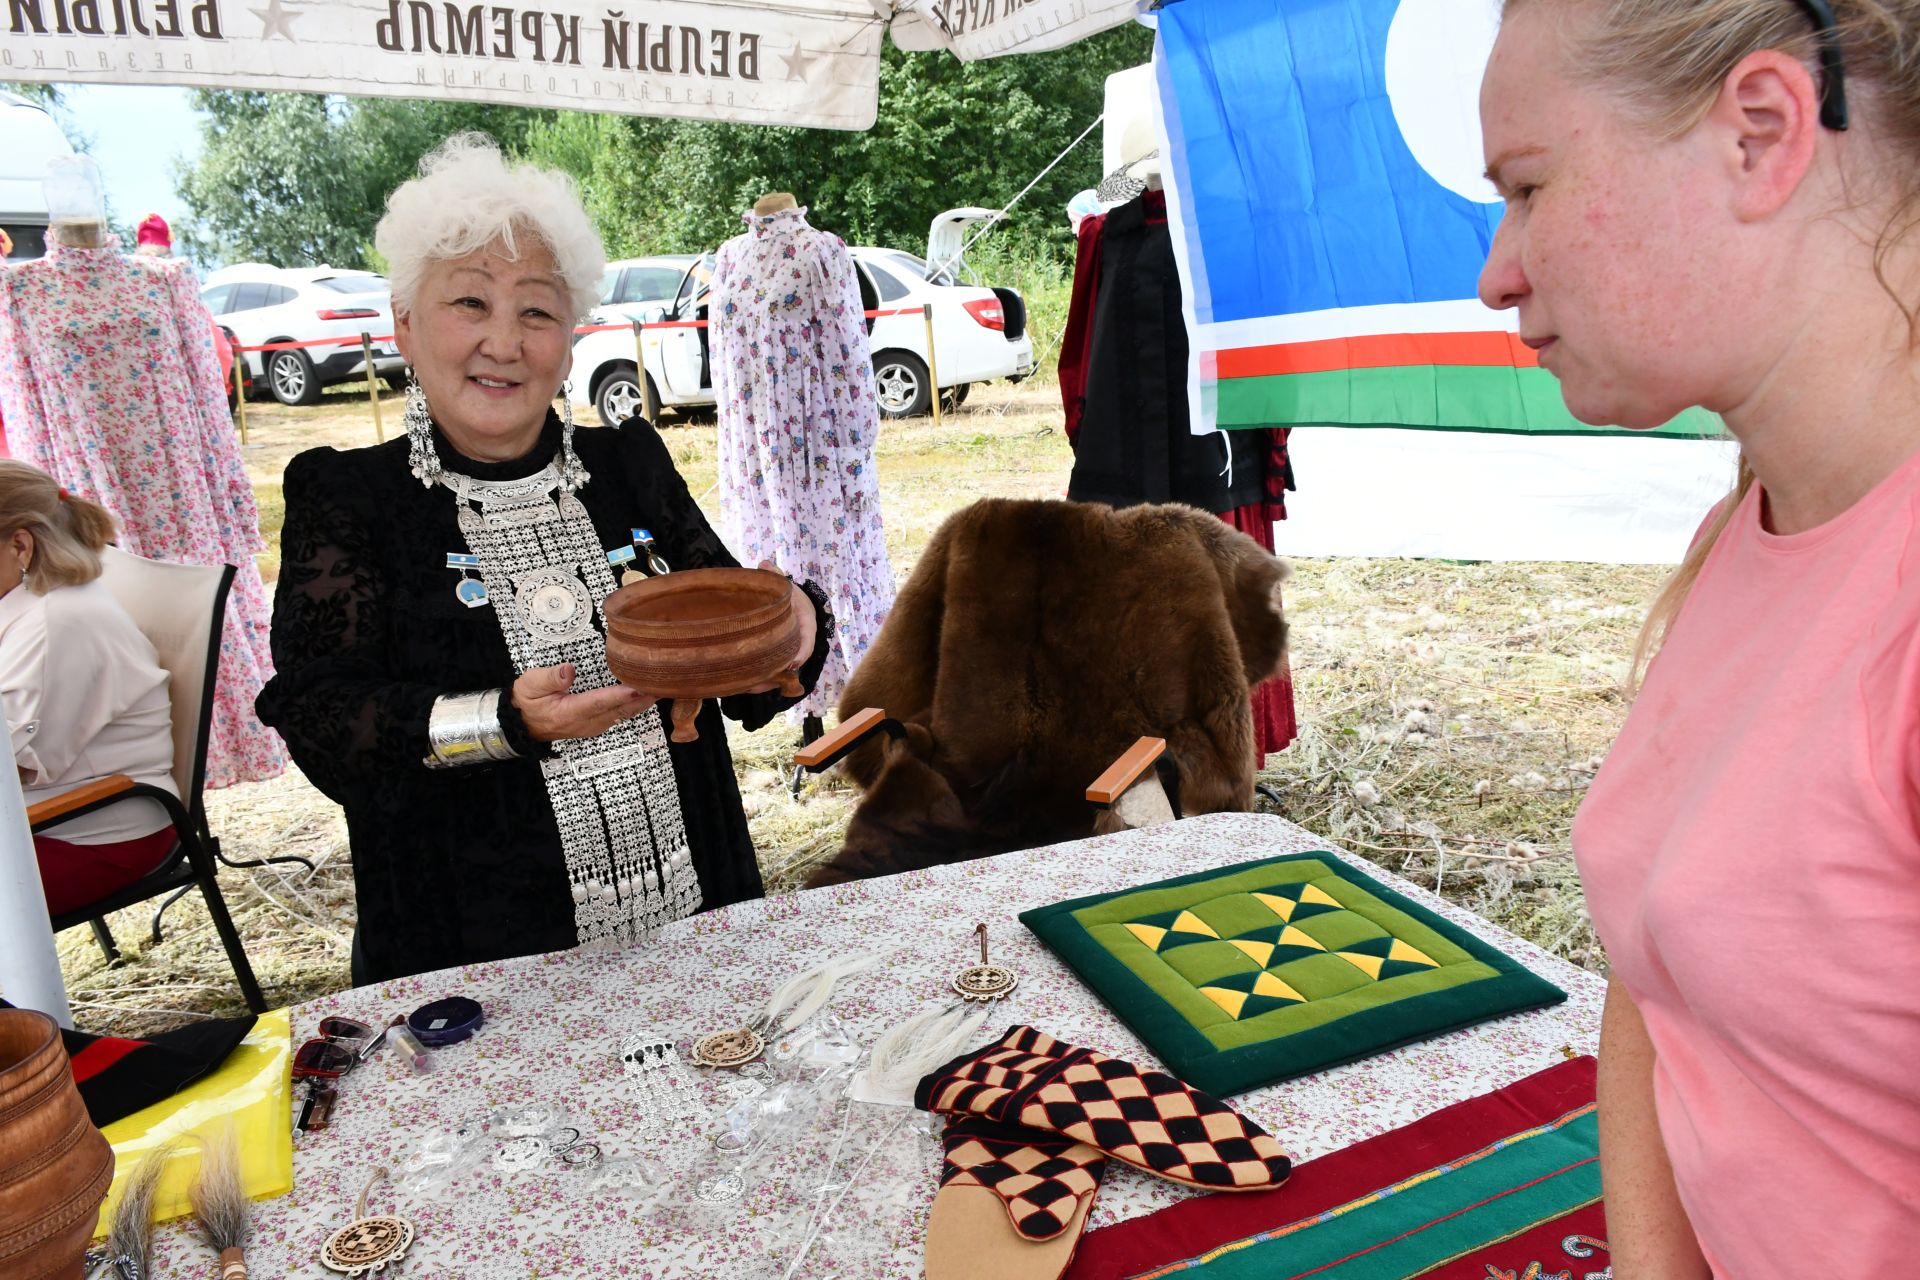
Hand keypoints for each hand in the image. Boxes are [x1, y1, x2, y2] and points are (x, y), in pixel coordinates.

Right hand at [511, 663, 655, 742]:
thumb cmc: (526, 703)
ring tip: (661, 688)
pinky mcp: (596, 725)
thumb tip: (568, 670)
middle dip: (641, 698)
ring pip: (623, 714)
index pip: (599, 702)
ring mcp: (593, 726)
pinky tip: (646, 697)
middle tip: (662, 684)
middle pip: (619, 710)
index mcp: (569, 713)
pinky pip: (620, 716)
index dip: (620, 694)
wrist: (522, 725)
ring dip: (642, 703)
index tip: (638, 687)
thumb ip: (549, 678)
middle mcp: (585, 723)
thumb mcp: (529, 685)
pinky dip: (635, 706)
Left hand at [742, 561, 816, 693]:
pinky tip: (739, 684)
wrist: (791, 604)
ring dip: (763, 683)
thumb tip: (765, 564)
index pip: (807, 642)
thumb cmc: (788, 595)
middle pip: (791, 665)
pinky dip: (757, 680)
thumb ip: (775, 575)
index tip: (791, 663)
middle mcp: (799, 643)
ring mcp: (788, 653)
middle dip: (776, 676)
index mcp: (806, 625)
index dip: (801, 653)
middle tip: (758, 682)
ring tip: (744, 687)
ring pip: (779, 674)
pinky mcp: (777, 659)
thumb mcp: (783, 584)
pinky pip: (770, 673)